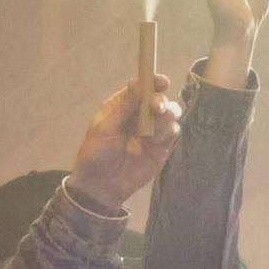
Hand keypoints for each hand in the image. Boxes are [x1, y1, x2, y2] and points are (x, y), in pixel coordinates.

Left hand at [67, 74, 182, 210]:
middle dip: (161, 101)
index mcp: (122, 106)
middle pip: (159, 99)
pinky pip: (173, 132)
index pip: (141, 88)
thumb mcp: (105, 128)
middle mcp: (139, 115)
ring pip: (170, 114)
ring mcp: (152, 131)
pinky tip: (156, 140)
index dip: (153, 81)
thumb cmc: (96, 154)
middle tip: (156, 108)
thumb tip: (138, 83)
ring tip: (152, 131)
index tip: (161, 81)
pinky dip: (168, 132)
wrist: (101, 186)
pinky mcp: (162, 147)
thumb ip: (124, 106)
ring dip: (166, 117)